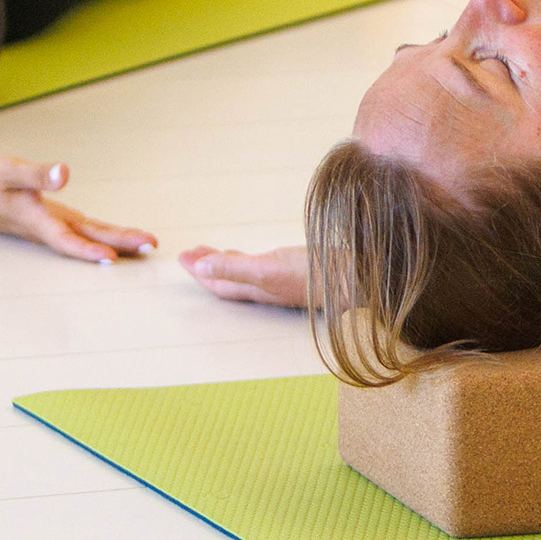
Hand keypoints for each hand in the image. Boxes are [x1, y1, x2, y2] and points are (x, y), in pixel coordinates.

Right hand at [0, 158, 153, 262]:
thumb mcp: (5, 170)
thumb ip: (35, 173)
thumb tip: (64, 173)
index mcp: (34, 219)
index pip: (65, 238)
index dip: (88, 249)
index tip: (113, 255)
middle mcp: (47, 228)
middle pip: (87, 239)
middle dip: (120, 244)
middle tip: (151, 245)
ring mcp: (52, 226)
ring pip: (88, 236)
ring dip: (118, 241)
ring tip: (147, 244)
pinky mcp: (55, 220)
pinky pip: (84, 230)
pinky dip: (105, 234)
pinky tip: (124, 239)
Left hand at [181, 244, 310, 307]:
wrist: (356, 277)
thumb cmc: (314, 275)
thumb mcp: (267, 269)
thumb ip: (234, 268)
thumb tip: (201, 267)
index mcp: (255, 287)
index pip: (218, 282)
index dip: (199, 271)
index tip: (183, 257)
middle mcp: (265, 286)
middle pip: (227, 278)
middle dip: (207, 266)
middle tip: (190, 253)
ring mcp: (281, 279)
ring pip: (244, 272)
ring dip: (226, 262)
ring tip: (211, 252)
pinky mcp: (296, 270)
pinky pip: (261, 266)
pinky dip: (249, 259)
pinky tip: (253, 255)